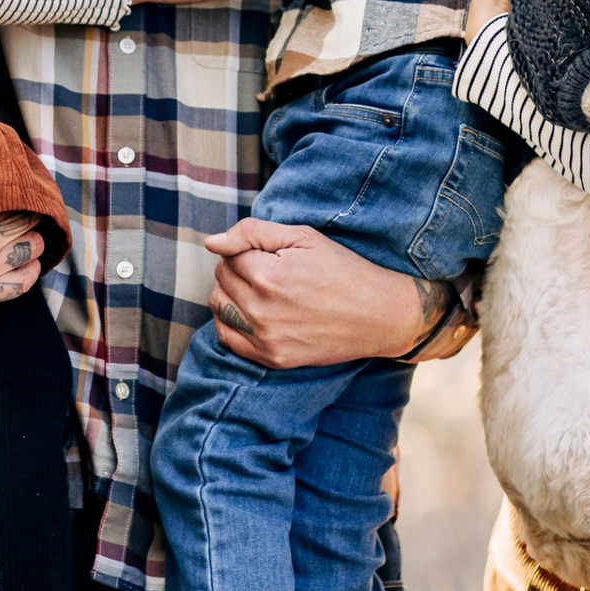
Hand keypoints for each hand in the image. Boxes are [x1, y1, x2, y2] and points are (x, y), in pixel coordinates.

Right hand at [0, 156, 44, 307]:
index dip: (19, 188)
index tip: (12, 186)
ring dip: (29, 238)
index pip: (20, 194)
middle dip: (25, 211)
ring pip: (32, 250)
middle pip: (31, 222)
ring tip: (16, 231)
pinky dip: (29, 269)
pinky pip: (21, 284)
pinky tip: (20, 258)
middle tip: (13, 207)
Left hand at [203, 219, 454, 368]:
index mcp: (270, 274)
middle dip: (237, 269)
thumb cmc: (342, 270)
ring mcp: (266, 338)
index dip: (247, 251)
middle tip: (268, 270)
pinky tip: (251, 312)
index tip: (270, 254)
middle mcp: (263, 309)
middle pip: (221, 279)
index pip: (228, 256)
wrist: (378, 315)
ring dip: (230, 294)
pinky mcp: (272, 358)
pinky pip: (227, 337)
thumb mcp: (303, 237)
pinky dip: (230, 321)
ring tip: (260, 289)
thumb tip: (211, 242)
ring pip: (219, 306)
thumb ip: (251, 233)